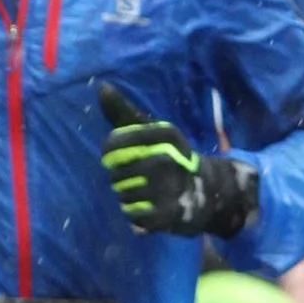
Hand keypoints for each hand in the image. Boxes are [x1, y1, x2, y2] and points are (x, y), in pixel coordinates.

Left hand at [96, 81, 258, 237]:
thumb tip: (102, 87)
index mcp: (165, 134)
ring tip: (141, 190)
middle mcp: (170, 158)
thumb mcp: (149, 131)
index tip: (114, 154)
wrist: (202, 190)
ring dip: (125, 195)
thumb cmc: (166, 156)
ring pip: (123, 194)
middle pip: (116, 171)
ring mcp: (171, 186)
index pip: (115, 142)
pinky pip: (133, 215)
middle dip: (118, 176)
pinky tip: (147, 206)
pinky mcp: (169, 213)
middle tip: (132, 176)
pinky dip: (134, 214)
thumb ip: (123, 112)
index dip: (109, 151)